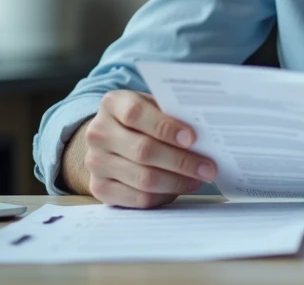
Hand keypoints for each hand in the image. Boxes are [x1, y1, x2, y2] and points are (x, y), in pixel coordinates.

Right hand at [66, 90, 217, 207]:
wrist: (109, 138)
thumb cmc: (142, 120)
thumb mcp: (152, 106)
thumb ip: (171, 114)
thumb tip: (206, 132)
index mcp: (112, 104)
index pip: (136, 114)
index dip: (166, 127)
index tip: (192, 138)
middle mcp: (98, 133)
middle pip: (143, 151)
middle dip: (181, 161)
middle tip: (208, 167)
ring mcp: (95, 162)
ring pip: (143, 178)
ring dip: (177, 181)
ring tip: (198, 178)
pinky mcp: (99, 188)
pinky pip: (137, 198)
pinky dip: (164, 195)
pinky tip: (179, 188)